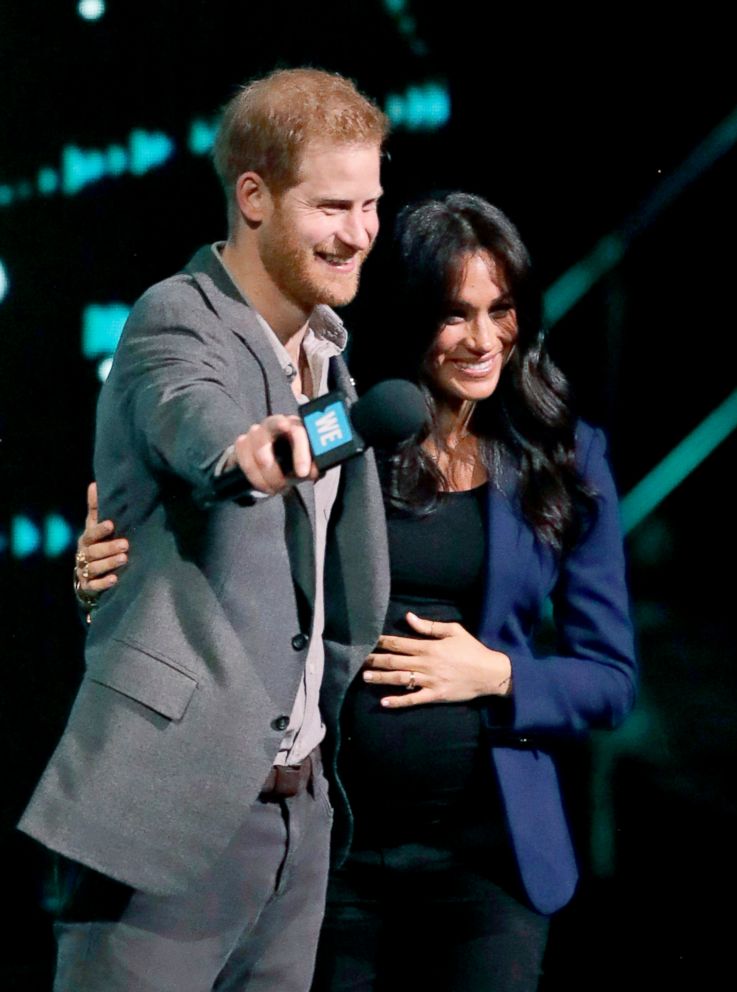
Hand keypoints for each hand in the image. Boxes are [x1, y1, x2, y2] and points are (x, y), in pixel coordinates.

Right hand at [75, 482, 128, 595]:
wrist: (87, 576)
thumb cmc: (96, 545)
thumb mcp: (95, 528)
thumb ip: (95, 509)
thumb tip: (94, 484)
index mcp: (86, 540)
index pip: (91, 533)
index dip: (100, 529)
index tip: (111, 524)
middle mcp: (83, 555)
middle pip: (93, 551)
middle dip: (109, 548)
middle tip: (125, 545)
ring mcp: (84, 571)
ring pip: (94, 568)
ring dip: (109, 563)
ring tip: (124, 559)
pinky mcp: (88, 587)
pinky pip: (94, 585)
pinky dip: (103, 583)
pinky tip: (114, 579)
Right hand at [226, 415, 319, 495]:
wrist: (270, 464)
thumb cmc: (293, 460)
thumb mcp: (306, 465)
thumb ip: (313, 466)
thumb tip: (315, 470)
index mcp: (294, 425)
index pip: (298, 431)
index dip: (300, 452)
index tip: (303, 473)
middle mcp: (274, 423)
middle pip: (272, 428)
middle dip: (280, 453)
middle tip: (282, 482)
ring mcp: (255, 432)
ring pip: (258, 449)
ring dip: (267, 475)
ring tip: (277, 488)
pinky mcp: (241, 443)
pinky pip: (244, 459)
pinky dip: (255, 477)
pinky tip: (265, 485)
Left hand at [362, 612, 512, 708]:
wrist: (490, 673)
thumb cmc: (472, 650)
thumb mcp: (453, 631)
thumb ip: (429, 626)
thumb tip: (408, 618)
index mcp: (429, 647)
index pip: (399, 643)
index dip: (381, 642)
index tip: (366, 640)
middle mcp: (426, 664)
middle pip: (395, 661)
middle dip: (375, 660)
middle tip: (357, 660)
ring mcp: (430, 681)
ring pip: (400, 679)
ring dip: (381, 678)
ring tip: (365, 677)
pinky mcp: (435, 696)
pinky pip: (413, 699)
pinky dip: (398, 701)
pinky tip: (384, 702)